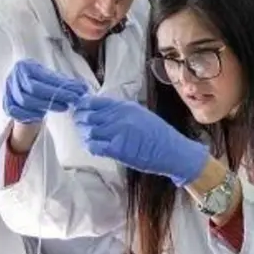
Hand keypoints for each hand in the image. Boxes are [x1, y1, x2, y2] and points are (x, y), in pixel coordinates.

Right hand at [3, 59, 87, 123]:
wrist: (24, 93)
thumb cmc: (41, 84)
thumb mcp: (51, 80)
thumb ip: (64, 83)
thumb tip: (82, 88)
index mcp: (24, 66)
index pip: (42, 79)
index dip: (59, 88)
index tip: (75, 94)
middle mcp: (13, 77)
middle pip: (33, 90)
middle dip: (54, 97)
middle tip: (70, 102)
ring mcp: (8, 91)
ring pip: (26, 101)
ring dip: (46, 106)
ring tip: (63, 106)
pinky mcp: (7, 105)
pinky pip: (19, 112)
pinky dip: (33, 114)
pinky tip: (45, 114)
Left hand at [73, 95, 209, 185]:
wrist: (173, 151)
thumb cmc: (159, 135)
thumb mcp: (141, 114)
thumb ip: (122, 112)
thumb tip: (102, 112)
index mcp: (124, 107)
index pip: (94, 102)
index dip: (83, 107)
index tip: (80, 111)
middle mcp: (119, 117)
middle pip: (88, 117)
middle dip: (81, 122)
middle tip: (80, 127)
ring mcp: (118, 132)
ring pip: (89, 131)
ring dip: (86, 135)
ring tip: (89, 138)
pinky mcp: (117, 149)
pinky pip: (94, 146)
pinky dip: (91, 147)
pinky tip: (96, 148)